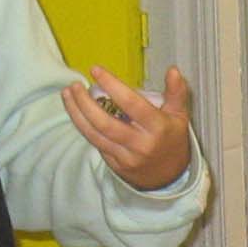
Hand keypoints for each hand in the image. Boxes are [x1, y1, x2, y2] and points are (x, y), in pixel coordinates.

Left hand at [61, 64, 193, 190]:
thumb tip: (172, 70)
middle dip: (85, 103)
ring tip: (68, 95)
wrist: (170, 176)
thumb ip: (176, 92)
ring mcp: (127, 157)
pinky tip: (76, 112)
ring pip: (95, 135)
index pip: (131, 103)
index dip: (111, 85)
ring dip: (77, 114)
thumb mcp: (180, 115)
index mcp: (157, 127)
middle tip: (75, 85)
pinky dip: (83, 126)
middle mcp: (141, 143)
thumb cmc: (172, 138)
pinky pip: (96, 143)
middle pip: (105, 122)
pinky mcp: (116, 165)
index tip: (96, 70)